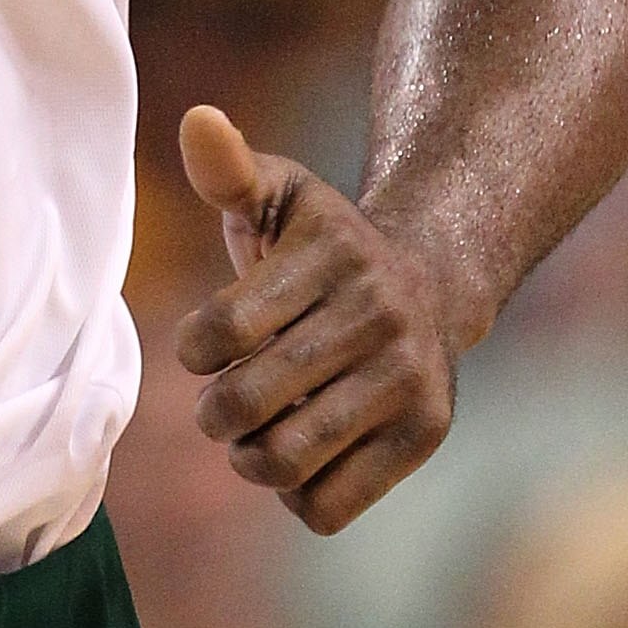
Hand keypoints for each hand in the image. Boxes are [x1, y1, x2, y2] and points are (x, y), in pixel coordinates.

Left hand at [174, 106, 458, 535]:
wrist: (434, 284)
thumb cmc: (325, 248)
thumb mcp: (281, 195)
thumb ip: (229, 169)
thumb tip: (197, 120)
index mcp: (331, 256)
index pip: (217, 333)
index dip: (193, 350)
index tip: (208, 346)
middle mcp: (378, 314)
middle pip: (244, 405)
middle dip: (215, 415)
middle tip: (227, 405)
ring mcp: (409, 377)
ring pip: (282, 462)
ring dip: (250, 459)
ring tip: (259, 436)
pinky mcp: (426, 433)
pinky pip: (326, 507)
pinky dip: (298, 495)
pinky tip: (308, 458)